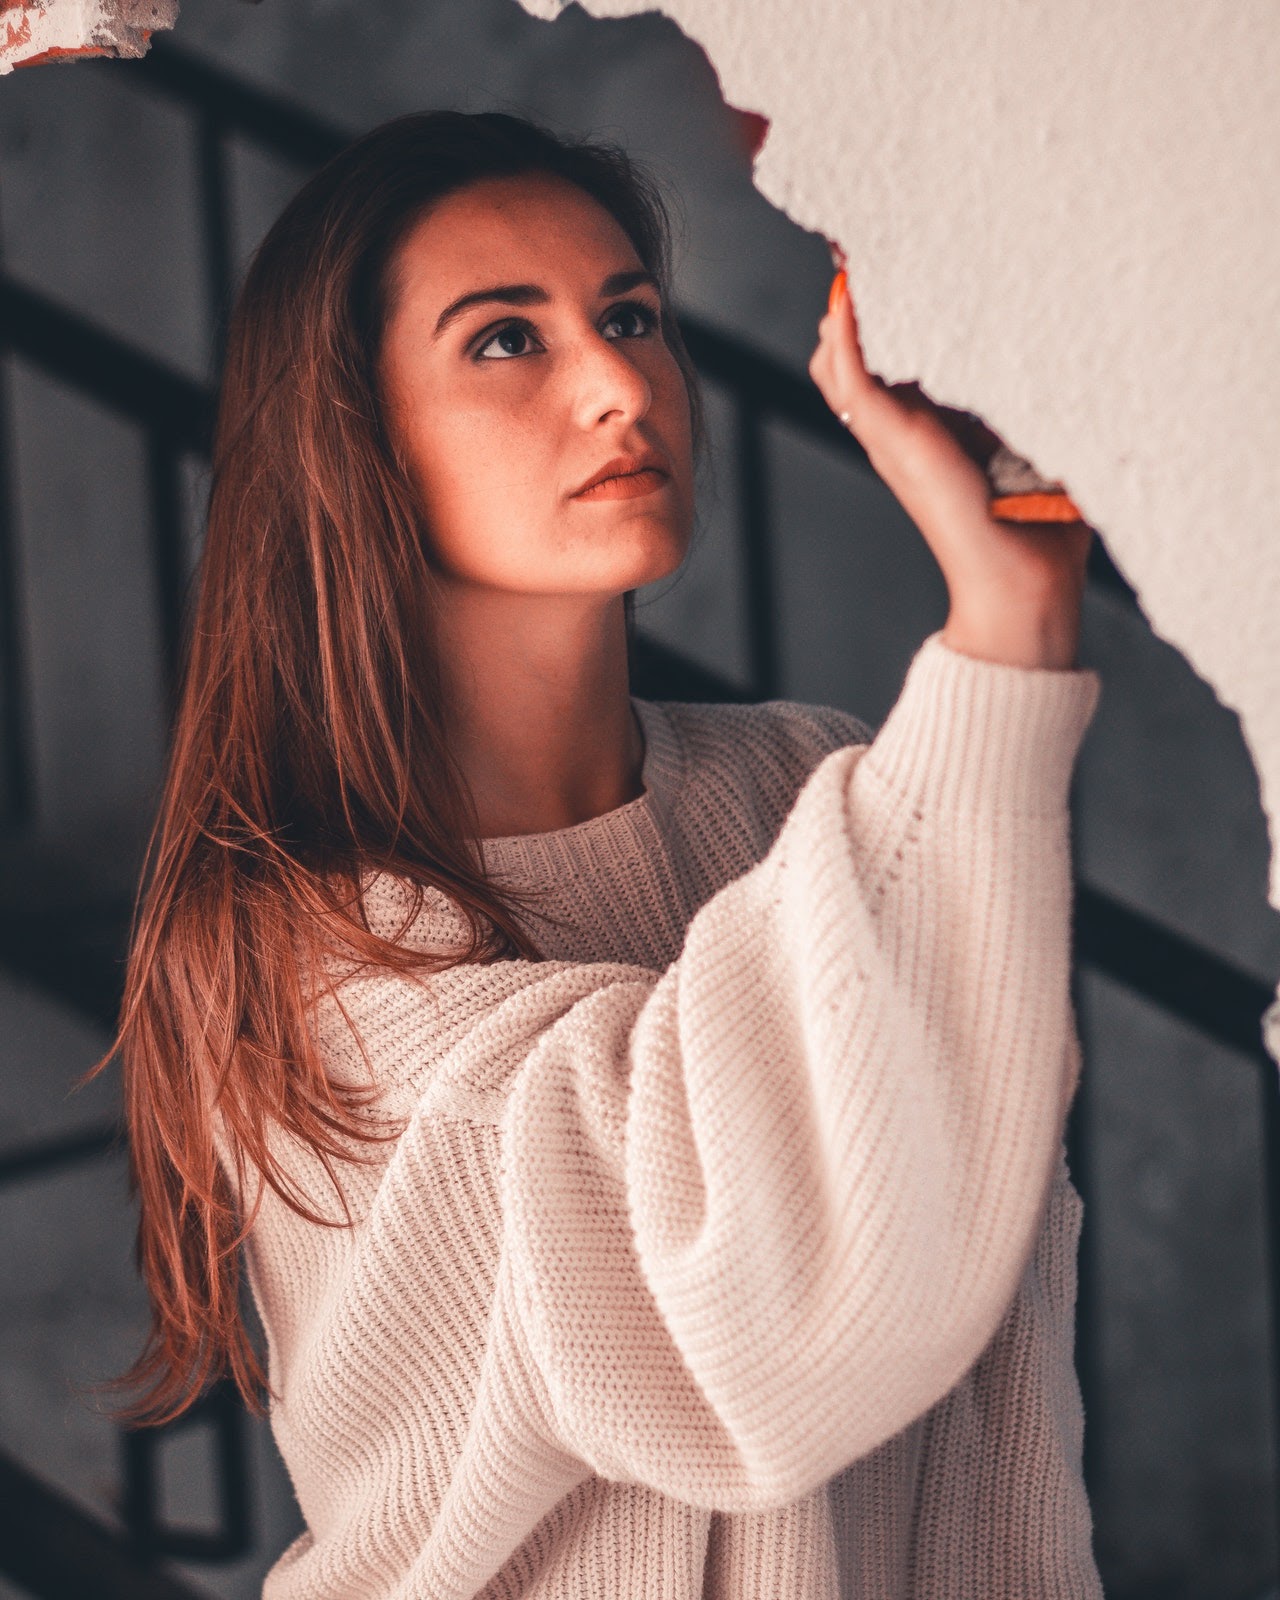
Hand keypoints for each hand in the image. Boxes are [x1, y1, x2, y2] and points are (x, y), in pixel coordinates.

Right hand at [809, 271, 1093, 668]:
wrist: (1023, 581)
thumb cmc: (1038, 524)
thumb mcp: (1031, 442)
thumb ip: (1027, 402)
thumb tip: (1065, 348)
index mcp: (924, 431)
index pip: (880, 360)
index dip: (877, 313)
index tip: (894, 258)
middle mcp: (896, 432)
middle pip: (842, 354)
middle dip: (851, 300)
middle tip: (869, 242)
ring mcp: (888, 436)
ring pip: (835, 360)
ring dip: (845, 310)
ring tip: (860, 257)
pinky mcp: (894, 438)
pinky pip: (850, 373)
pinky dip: (847, 332)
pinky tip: (854, 293)